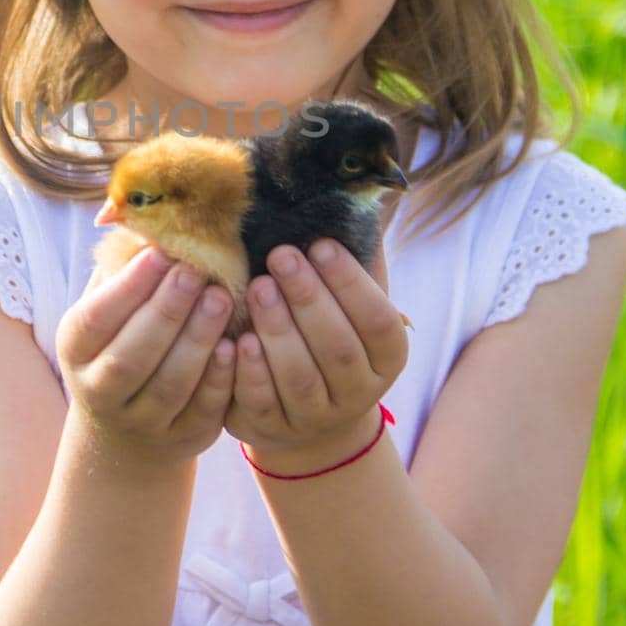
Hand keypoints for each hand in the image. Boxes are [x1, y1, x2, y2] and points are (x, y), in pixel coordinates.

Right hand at [56, 247, 237, 465]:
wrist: (127, 425)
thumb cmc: (122, 338)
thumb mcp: (109, 305)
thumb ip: (120, 265)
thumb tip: (139, 212)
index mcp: (77, 348)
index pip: (97, 318)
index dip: (129, 288)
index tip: (162, 253)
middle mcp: (100, 391)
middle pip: (131, 356)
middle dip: (166, 311)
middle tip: (197, 271)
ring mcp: (141, 422)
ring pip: (169, 386)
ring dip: (197, 341)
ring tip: (221, 298)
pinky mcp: (182, 439)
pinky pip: (203, 411)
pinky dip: (219, 380)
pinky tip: (236, 345)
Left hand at [225, 239, 408, 469]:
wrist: (306, 408)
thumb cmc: (328, 331)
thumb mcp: (349, 302)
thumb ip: (356, 260)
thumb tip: (354, 196)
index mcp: (387, 356)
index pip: (378, 320)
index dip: (350, 282)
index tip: (320, 244)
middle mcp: (360, 393)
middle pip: (338, 348)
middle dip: (308, 298)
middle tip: (280, 255)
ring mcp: (317, 418)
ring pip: (300, 377)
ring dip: (279, 330)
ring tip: (258, 289)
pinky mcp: (274, 429)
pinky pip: (263, 403)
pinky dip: (250, 372)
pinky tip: (238, 339)